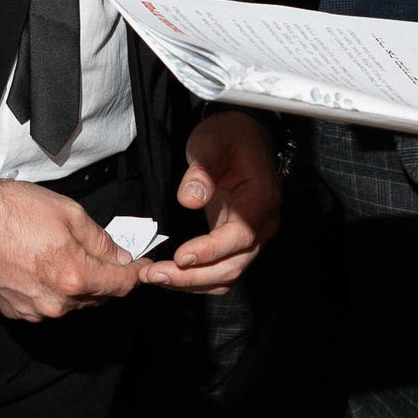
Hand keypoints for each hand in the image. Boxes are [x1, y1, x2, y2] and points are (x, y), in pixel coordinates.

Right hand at [0, 179, 141, 321]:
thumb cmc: (14, 210)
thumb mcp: (69, 212)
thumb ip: (101, 240)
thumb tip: (120, 258)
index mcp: (75, 276)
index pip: (120, 285)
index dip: (136, 275)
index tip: (143, 268)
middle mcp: (57, 302)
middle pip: (98, 297)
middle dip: (107, 278)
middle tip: (106, 255)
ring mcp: (35, 311)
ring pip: (73, 303)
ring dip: (79, 285)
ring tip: (66, 255)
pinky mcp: (16, 312)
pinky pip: (47, 305)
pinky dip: (53, 291)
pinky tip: (43, 267)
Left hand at [141, 111, 280, 292]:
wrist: (244, 135)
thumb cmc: (228, 136)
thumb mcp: (209, 144)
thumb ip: (201, 171)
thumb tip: (190, 199)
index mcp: (260, 198)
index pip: (240, 236)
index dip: (210, 251)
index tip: (180, 257)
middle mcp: (263, 223)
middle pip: (233, 264)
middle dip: (192, 276)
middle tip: (154, 274)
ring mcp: (253, 235)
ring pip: (227, 273)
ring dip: (192, 282)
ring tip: (156, 277)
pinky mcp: (238, 240)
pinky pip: (222, 269)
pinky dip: (198, 278)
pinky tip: (171, 274)